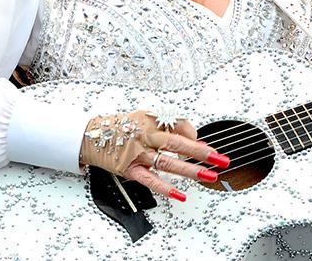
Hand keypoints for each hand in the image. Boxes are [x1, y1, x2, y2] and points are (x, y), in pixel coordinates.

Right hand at [79, 109, 229, 201]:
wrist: (91, 135)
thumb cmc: (122, 127)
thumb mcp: (146, 116)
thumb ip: (170, 123)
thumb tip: (194, 135)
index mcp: (151, 120)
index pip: (179, 125)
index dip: (194, 134)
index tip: (206, 144)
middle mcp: (146, 136)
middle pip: (178, 143)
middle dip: (202, 152)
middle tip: (220, 158)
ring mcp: (137, 154)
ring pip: (167, 162)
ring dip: (190, 170)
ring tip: (209, 176)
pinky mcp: (129, 169)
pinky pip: (150, 180)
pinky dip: (165, 187)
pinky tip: (180, 194)